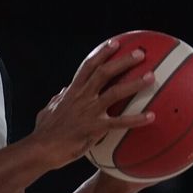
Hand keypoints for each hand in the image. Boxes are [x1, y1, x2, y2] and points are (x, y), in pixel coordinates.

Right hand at [28, 39, 155, 167]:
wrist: (41, 148)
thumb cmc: (44, 131)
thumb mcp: (48, 110)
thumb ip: (57, 99)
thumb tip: (62, 91)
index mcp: (71, 92)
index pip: (88, 66)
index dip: (101, 53)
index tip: (114, 43)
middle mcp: (81, 97)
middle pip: (103, 72)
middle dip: (122, 61)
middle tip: (140, 54)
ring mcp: (88, 112)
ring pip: (114, 92)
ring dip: (134, 83)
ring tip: (151, 77)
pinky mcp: (94, 128)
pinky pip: (119, 122)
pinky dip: (136, 119)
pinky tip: (151, 117)